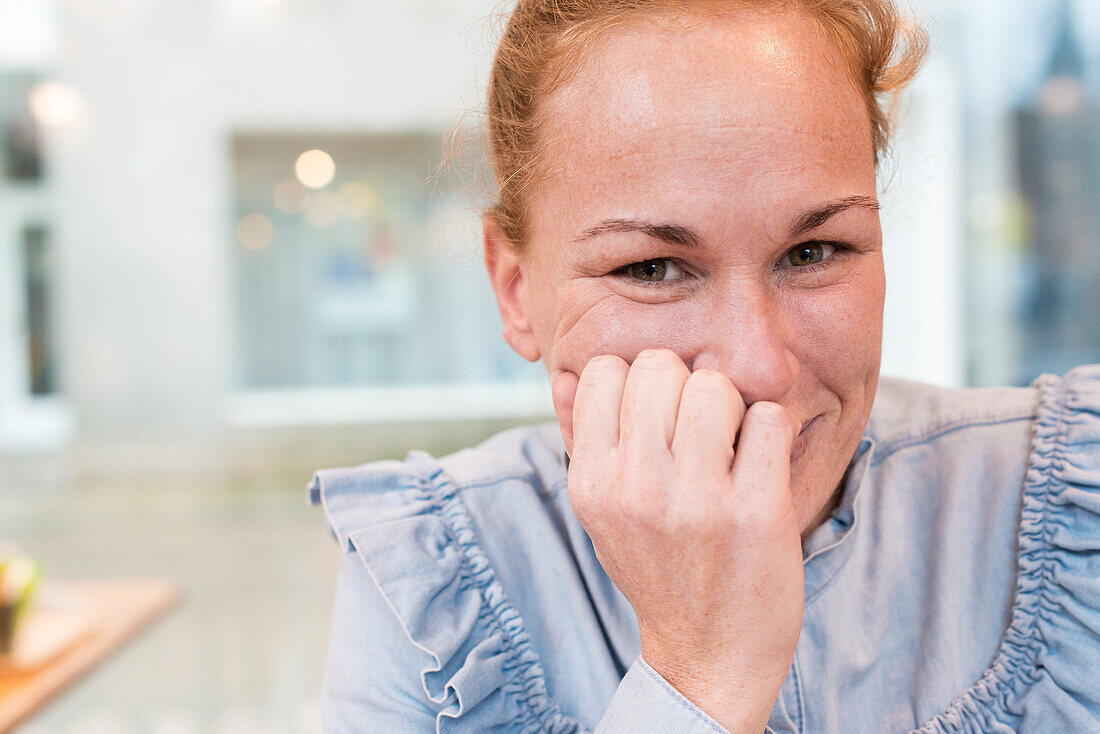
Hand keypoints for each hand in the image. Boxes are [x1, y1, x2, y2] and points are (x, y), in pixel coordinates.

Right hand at [552, 349, 803, 733]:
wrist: (711, 655)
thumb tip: (568, 375)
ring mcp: (698, 502)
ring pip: (714, 385)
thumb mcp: (601, 515)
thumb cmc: (657, 569)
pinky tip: (761, 462)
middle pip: (659, 366)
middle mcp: (636, 489)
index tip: (657, 415)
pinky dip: (771, 430)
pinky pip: (769, 418)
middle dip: (685, 385)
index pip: (604, 370)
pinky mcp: (758, 512)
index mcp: (592, 484)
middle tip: (699, 428)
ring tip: (731, 443)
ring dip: (731, 404)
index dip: (636, 380)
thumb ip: (581, 441)